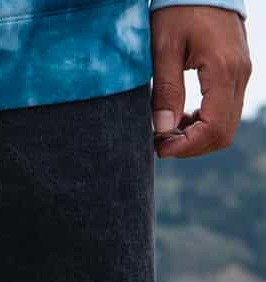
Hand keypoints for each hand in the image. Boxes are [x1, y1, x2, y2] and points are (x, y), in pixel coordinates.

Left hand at [151, 6, 251, 157]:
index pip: (214, 128)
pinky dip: (204, 123)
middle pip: (224, 133)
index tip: (160, 148)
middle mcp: (239, 75)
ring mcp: (241, 74)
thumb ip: (165, 90)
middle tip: (161, 143)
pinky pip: (226, 110)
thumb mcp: (164, 49)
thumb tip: (163, 129)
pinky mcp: (236, 73)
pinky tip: (181, 119)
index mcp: (223, 70)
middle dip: (191, 146)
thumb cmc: (179, 10)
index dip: (187, 147)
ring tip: (167, 131)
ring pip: (226, 125)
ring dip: (197, 137)